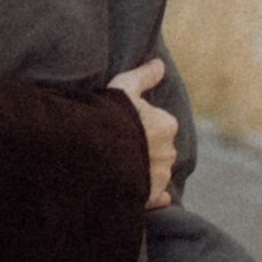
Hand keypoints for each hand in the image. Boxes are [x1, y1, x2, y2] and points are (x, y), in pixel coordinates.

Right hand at [106, 57, 176, 207]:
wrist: (92, 154)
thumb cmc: (107, 117)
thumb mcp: (123, 87)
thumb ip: (143, 76)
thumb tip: (160, 64)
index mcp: (167, 125)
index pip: (159, 125)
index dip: (141, 126)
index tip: (123, 127)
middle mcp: (169, 152)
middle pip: (159, 149)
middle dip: (144, 150)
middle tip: (118, 147)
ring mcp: (160, 176)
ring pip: (156, 172)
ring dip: (143, 171)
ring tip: (117, 168)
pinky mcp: (149, 197)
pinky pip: (156, 197)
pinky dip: (152, 196)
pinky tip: (140, 194)